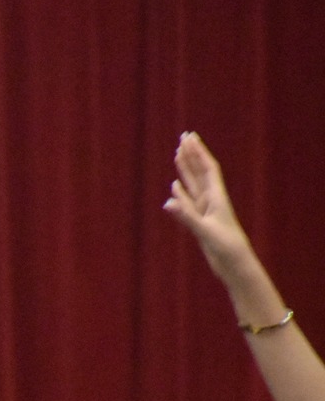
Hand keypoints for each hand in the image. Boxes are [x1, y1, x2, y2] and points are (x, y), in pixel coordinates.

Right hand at [163, 131, 252, 266]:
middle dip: (192, 154)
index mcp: (216, 198)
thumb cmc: (225, 247)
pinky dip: (180, 193)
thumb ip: (186, 216)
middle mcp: (211, 200)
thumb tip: (167, 203)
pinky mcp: (200, 221)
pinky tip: (174, 187)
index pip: (207, 168)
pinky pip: (188, 203)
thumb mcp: (205, 231)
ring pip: (193, 184)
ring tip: (178, 154)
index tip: (189, 137)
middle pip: (200, 171)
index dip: (198, 152)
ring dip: (186, 169)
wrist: (234, 263)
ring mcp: (205, 210)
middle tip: (183, 137)